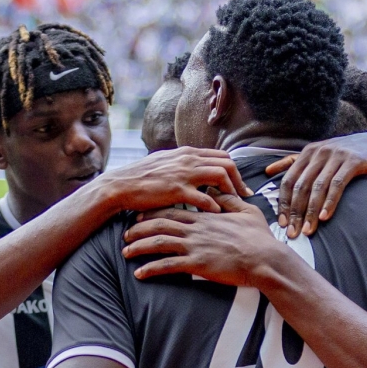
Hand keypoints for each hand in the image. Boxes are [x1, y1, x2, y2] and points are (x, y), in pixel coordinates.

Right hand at [97, 147, 251, 214]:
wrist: (122, 185)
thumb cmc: (143, 178)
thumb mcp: (166, 162)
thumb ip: (184, 163)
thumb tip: (199, 167)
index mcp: (188, 152)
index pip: (222, 156)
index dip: (235, 171)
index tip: (240, 186)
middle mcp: (189, 159)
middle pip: (227, 163)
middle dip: (239, 181)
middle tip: (245, 196)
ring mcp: (183, 173)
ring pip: (221, 176)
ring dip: (231, 191)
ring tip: (234, 205)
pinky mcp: (177, 190)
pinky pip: (205, 198)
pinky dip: (214, 206)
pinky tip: (217, 214)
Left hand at [121, 193, 290, 287]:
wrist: (266, 258)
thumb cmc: (259, 238)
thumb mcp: (247, 212)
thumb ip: (230, 201)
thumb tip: (220, 192)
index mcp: (205, 217)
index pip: (173, 211)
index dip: (154, 213)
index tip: (140, 216)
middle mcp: (196, 229)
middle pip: (160, 224)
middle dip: (139, 229)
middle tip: (125, 234)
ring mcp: (195, 246)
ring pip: (159, 242)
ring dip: (139, 247)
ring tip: (125, 252)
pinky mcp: (197, 264)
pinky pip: (168, 266)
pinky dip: (151, 269)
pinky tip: (139, 274)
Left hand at [265, 130, 366, 237]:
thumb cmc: (346, 153)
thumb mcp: (318, 154)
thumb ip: (293, 162)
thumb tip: (268, 171)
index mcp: (307, 153)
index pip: (289, 180)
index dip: (284, 203)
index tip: (282, 223)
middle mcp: (319, 153)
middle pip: (301, 186)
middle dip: (295, 212)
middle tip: (292, 233)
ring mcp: (335, 156)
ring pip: (317, 188)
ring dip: (310, 212)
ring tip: (307, 230)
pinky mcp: (352, 162)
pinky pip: (337, 185)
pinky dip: (329, 202)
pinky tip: (324, 217)